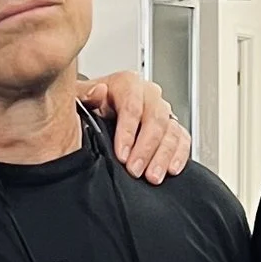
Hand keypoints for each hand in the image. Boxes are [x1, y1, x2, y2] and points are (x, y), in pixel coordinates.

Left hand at [77, 69, 190, 183]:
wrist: (96, 114)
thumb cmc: (87, 107)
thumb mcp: (78, 98)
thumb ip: (85, 95)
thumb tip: (98, 93)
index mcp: (126, 84)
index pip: (132, 106)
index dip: (128, 132)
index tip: (122, 155)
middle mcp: (148, 95)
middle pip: (155, 119)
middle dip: (145, 148)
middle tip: (135, 170)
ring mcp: (162, 111)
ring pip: (171, 131)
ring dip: (163, 156)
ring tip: (152, 177)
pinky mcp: (172, 127)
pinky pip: (182, 139)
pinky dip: (179, 155)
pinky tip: (171, 170)